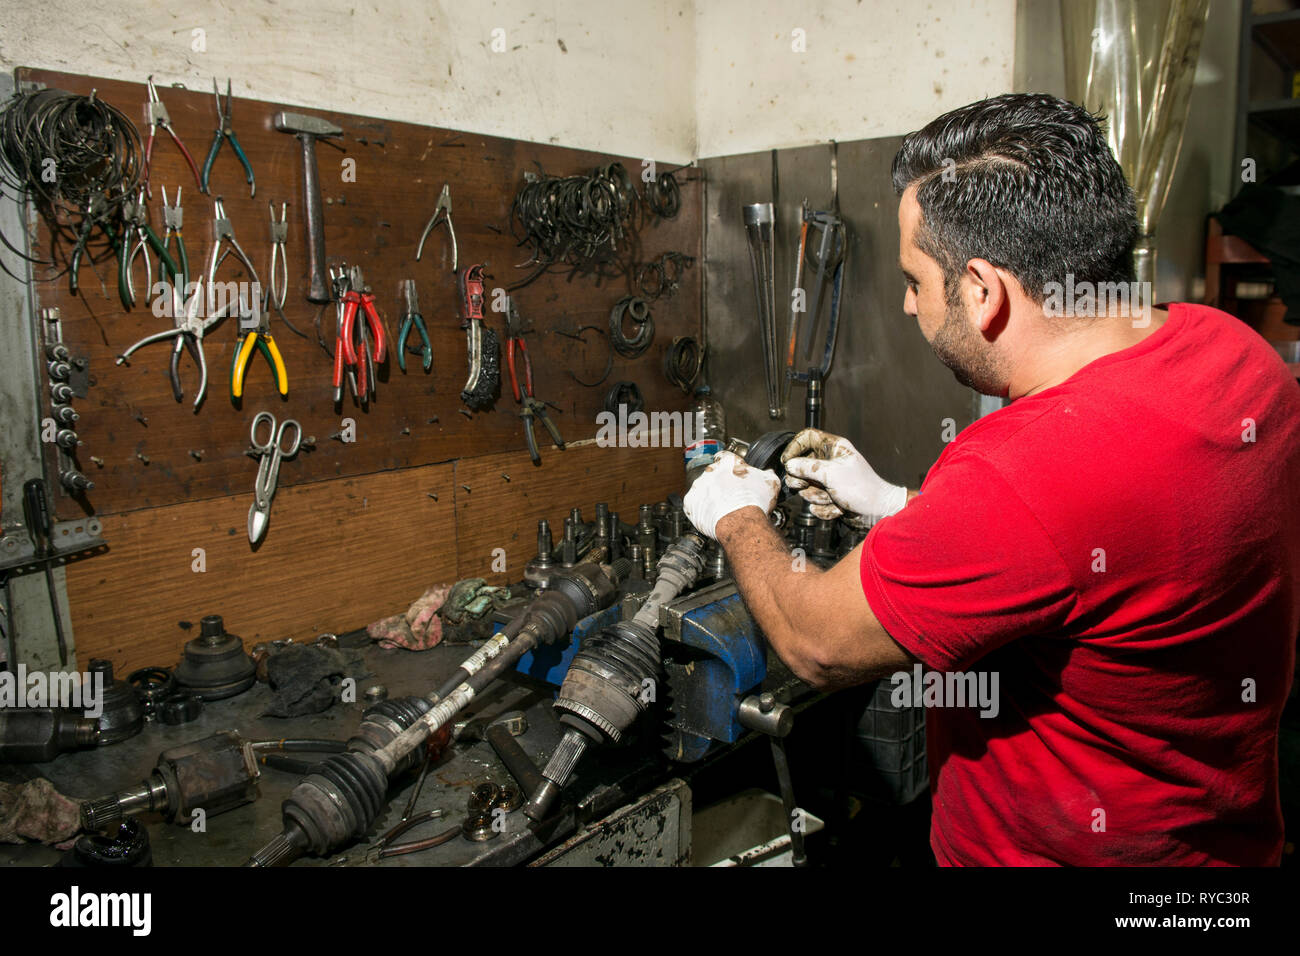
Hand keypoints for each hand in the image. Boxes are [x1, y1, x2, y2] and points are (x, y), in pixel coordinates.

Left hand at [683, 451, 781, 539]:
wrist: (741, 523)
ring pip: (702, 489)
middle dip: (720, 484)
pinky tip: (712, 515)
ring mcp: (699, 486)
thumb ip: (766, 473)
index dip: (730, 467)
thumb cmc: (755, 502)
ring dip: (710, 496)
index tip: (733, 474)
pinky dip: (700, 509)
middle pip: (713, 474)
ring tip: (722, 509)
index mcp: (729, 462)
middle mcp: (711, 470)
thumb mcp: (770, 482)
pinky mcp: (690, 503)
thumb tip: (768, 472)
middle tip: (730, 496)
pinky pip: (693, 504)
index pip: (726, 458)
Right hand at [780, 428, 907, 525]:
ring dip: (818, 497)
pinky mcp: (830, 497)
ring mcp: (829, 481)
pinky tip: (839, 507)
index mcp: (833, 448)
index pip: (807, 437)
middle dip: (804, 481)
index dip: (794, 447)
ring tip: (834, 497)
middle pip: (801, 466)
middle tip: (808, 485)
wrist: (878, 511)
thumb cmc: (863, 488)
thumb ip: (807, 468)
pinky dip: (825, 508)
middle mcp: (829, 462)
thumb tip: (790, 465)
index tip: (787, 461)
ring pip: (806, 488)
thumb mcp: (832, 474)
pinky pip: (815, 504)